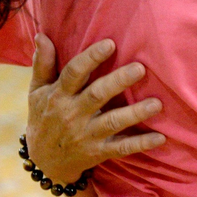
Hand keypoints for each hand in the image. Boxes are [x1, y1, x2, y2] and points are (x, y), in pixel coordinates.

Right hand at [26, 34, 165, 183]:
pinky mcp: (98, 152)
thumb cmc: (44, 117)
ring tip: (157, 103)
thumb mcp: (37, 91)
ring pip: (112, 122)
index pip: (73, 73)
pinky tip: (160, 138)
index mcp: (59, 95)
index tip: (110, 44)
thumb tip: (42, 35)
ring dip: (135, 113)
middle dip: (118, 81)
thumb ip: (43, 64)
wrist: (43, 162)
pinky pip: (121, 148)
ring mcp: (86, 135)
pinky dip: (140, 144)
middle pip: (97, 95)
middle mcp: (72, 114)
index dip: (91, 58)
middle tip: (141, 68)